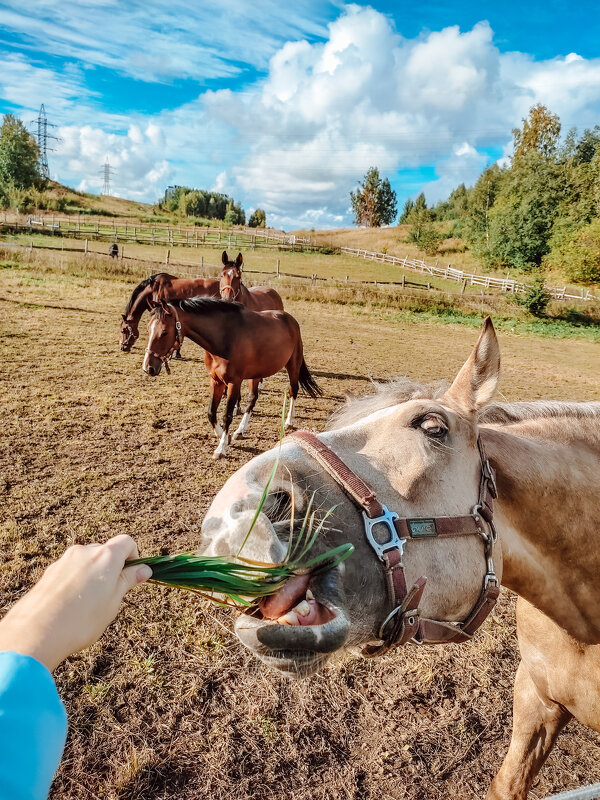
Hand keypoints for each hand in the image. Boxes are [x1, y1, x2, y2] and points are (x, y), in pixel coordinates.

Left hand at [0, 535, 151, 670]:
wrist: (36, 633)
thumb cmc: (82, 620)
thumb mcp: (113, 602)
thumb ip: (128, 581)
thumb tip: (144, 569)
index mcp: (106, 556)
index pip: (127, 542)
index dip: (134, 557)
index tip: (133, 576)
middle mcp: (85, 552)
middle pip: (106, 552)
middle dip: (113, 568)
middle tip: (111, 596)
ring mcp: (65, 560)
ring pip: (87, 562)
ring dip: (93, 576)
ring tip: (88, 605)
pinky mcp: (50, 572)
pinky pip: (71, 571)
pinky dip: (76, 582)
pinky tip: (71, 606)